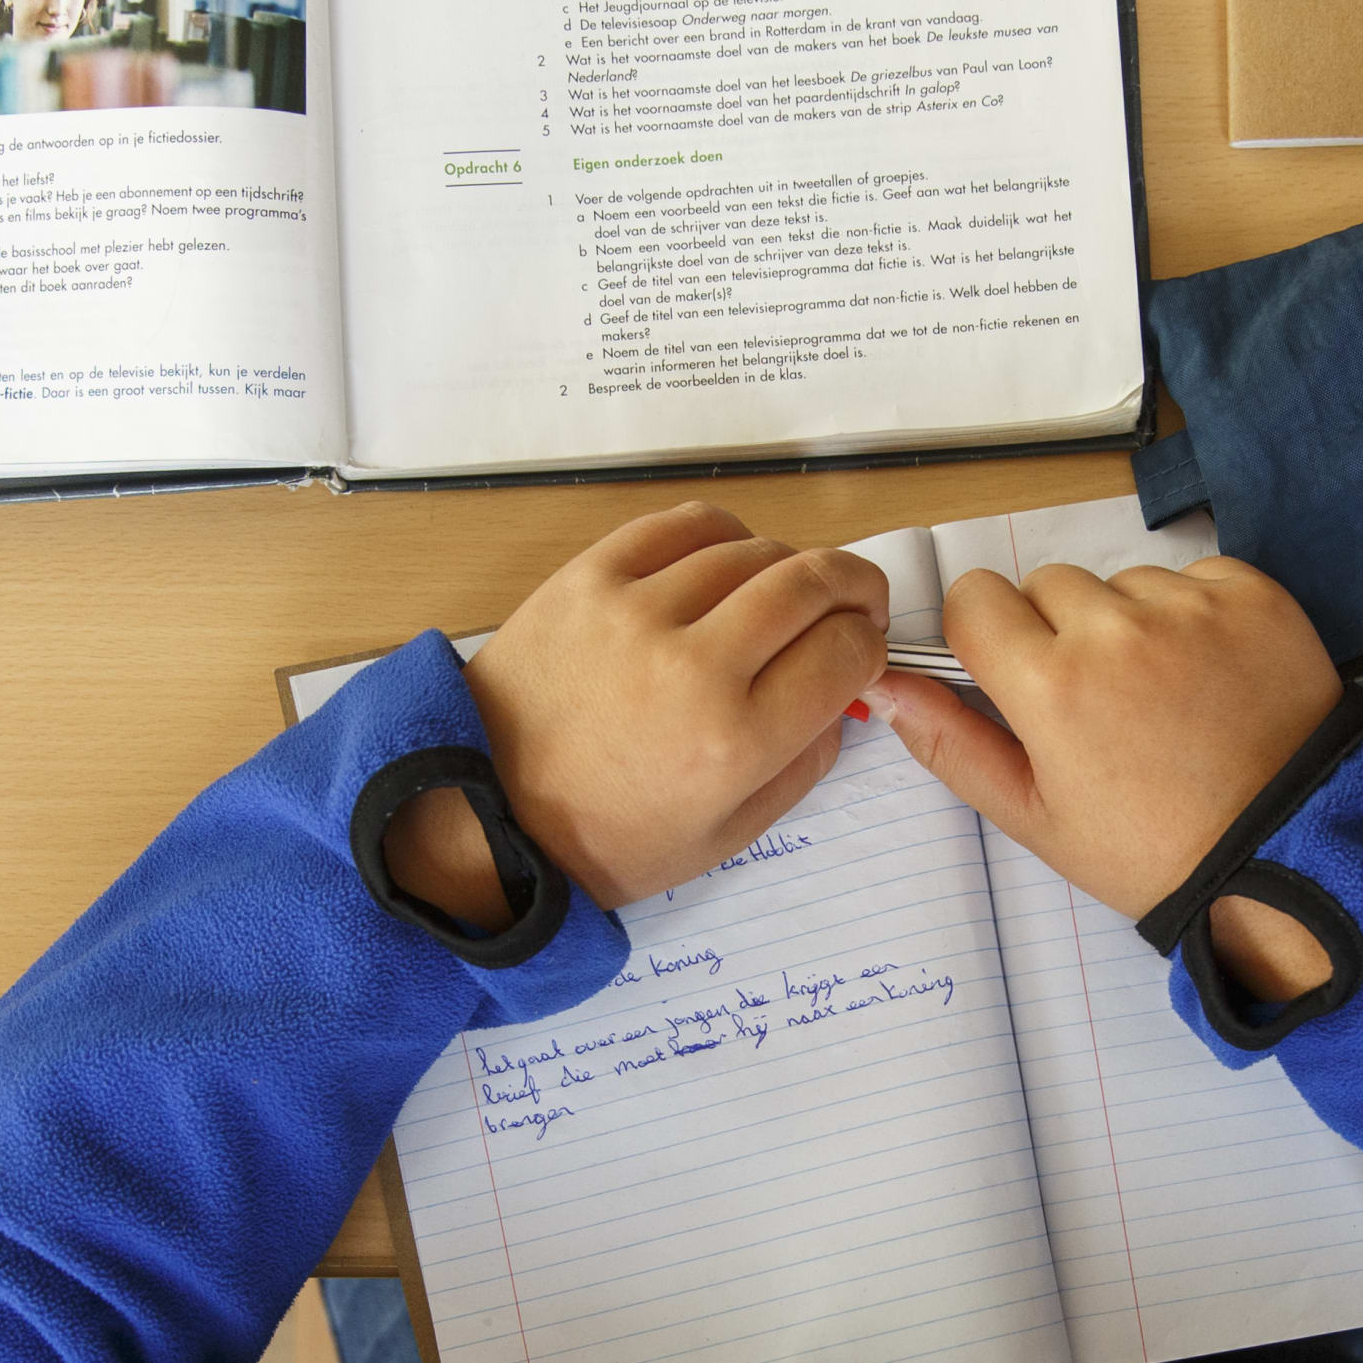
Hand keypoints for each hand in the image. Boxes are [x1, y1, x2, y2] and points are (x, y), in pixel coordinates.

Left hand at [389, 502, 888, 918]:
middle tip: (855, 603)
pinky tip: (727, 565)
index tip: (863, 651)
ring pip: (755, 549)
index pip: (847, 653)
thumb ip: (806, 761)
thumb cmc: (608, 836)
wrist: (491, 813)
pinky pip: (685, 525)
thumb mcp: (730, 834)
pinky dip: (726, 536)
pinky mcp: (589, 577)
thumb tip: (847, 688)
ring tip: (782, 597)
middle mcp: (693, 667)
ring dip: (789, 567)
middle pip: (814, 583)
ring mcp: (636, 611)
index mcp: (735, 741)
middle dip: (854, 586)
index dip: (870, 646)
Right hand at [864, 557, 1345, 997]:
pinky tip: (1213, 678)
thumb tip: (884, 686)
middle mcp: (1115, 629)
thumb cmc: (1154, 849)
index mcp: (1050, 684)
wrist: (1291, 851)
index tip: (1017, 675)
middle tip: (1100, 704)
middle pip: (1048, 585)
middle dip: (1058, 631)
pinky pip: (1195, 577)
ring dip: (1130, 623)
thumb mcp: (1036, 818)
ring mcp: (1188, 607)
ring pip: (1122, 581)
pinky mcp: (1252, 596)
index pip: (975, 599)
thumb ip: (950, 745)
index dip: (988, 637)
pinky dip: (1196, 615)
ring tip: (1167, 698)